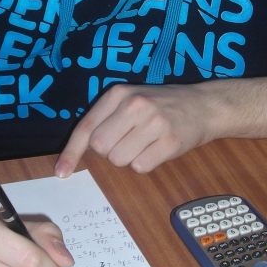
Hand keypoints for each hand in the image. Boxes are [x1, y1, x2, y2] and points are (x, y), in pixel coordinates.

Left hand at [55, 83, 216, 175]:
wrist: (204, 105)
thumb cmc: (162, 105)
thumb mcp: (132, 99)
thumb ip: (106, 118)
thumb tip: (75, 154)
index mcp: (119, 93)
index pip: (87, 127)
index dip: (72, 152)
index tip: (62, 173)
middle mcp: (135, 104)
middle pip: (102, 148)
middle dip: (111, 151)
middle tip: (130, 139)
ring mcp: (154, 122)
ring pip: (120, 160)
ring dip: (129, 158)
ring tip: (146, 142)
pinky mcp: (170, 141)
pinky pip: (141, 167)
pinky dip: (146, 163)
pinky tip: (158, 149)